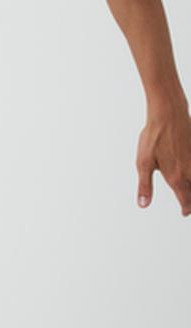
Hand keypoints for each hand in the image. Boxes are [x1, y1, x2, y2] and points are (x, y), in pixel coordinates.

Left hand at [136, 101, 190, 215]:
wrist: (168, 115)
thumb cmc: (154, 137)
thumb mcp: (143, 163)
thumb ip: (145, 186)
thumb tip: (143, 205)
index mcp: (176, 177)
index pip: (186, 200)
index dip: (186, 209)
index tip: (184, 212)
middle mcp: (190, 171)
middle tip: (188, 206)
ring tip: (188, 190)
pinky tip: (188, 170)